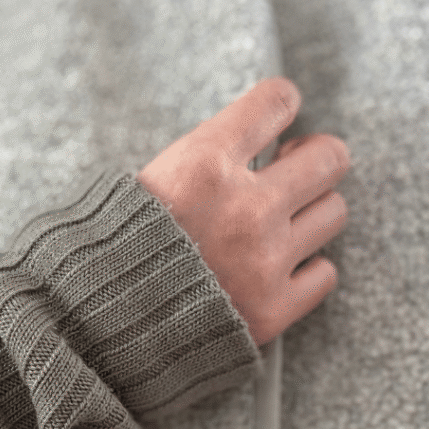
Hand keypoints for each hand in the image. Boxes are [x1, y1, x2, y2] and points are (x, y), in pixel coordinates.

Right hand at [136, 77, 348, 345]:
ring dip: (309, 214)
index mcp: (203, 163)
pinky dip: (305, 270)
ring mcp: (264, 261)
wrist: (94, 328)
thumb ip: (203, 158)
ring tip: (279, 225)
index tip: (276, 120)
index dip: (281, 107)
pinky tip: (275, 269)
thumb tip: (259, 140)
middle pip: (329, 157)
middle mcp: (245, 208)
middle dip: (312, 158)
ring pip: (333, 212)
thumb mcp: (142, 182)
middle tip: (292, 170)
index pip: (278, 100)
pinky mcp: (273, 309)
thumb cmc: (111, 250)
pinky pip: (324, 273)